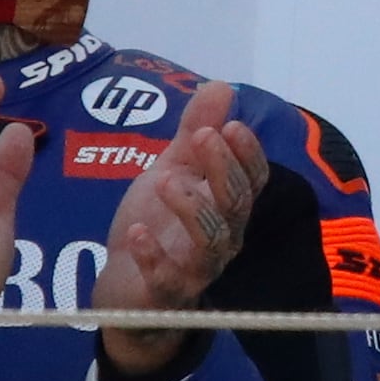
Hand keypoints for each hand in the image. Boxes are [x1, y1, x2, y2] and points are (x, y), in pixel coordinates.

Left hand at [96, 82, 268, 380]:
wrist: (125, 287)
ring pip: (211, 241)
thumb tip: (221, 85)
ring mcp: (198, 269)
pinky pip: (168, 279)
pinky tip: (137, 233)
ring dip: (191, 208)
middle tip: (202, 137)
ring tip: (165, 180)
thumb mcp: (173, 172)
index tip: (230, 124)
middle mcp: (224, 238)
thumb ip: (194, 135)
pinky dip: (154, 257)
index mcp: (229, 207)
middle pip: (237, 205)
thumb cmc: (156, 225)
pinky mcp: (167, 295)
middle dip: (223, 169)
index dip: (247, 154)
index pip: (254, 180)